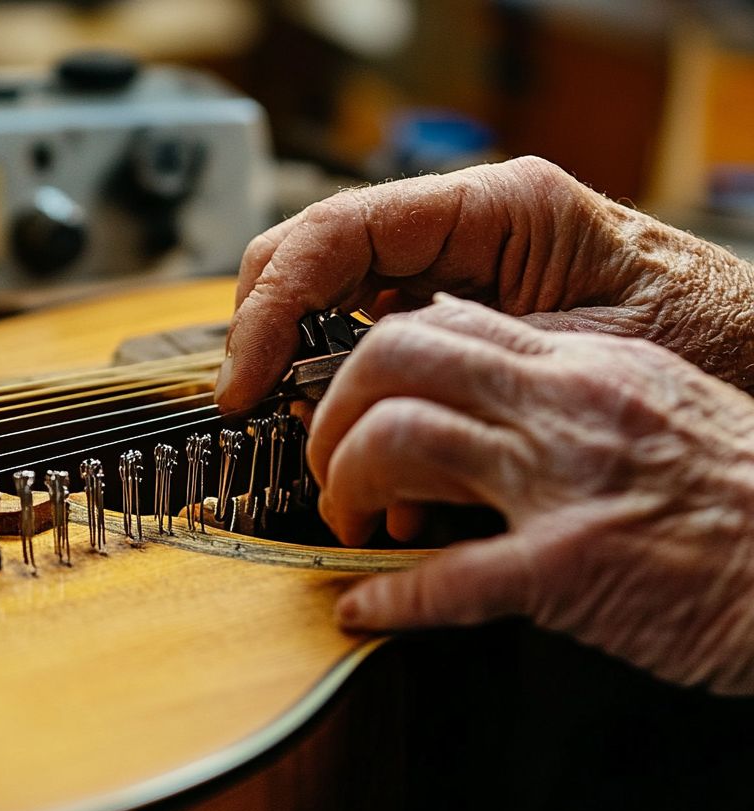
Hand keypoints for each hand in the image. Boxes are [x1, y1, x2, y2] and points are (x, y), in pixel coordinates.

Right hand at [216, 156, 753, 413]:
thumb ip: (473, 369)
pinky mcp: (455, 316)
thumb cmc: (704, 339)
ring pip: (329, 304)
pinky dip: (354, 404)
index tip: (245, 380)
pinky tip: (376, 461)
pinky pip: (370, 347)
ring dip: (306, 378)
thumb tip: (367, 426)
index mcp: (496, 209)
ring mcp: (453, 272)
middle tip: (251, 407)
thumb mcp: (585, 350)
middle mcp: (463, 231)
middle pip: (312, 258)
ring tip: (317, 449)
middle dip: (267, 334)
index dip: (270, 305)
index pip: (337, 233)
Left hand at [312, 295, 753, 695]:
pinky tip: (363, 609)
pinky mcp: (573, 566)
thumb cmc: (742, 494)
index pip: (436, 324)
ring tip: (348, 528)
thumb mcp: (654, 402)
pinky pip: (450, 576)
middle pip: (396, 360)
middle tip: (329, 466)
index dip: (366, 365)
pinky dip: (389, 597)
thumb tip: (474, 365)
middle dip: (334, 413)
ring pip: (400, 442)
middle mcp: (564, 406)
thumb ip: (564, 382)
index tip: (346, 406)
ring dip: (346, 486)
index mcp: (583, 364)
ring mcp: (564, 481)